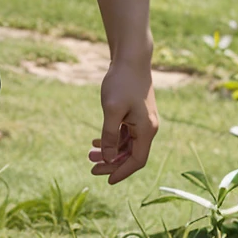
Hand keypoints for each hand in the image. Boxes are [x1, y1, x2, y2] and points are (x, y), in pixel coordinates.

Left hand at [88, 59, 158, 183]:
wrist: (130, 58)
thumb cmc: (121, 82)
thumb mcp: (111, 110)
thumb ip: (110, 135)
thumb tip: (108, 158)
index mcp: (146, 130)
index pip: (136, 161)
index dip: (122, 172)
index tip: (106, 179)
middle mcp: (148, 128)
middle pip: (131, 154)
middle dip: (112, 162)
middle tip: (91, 167)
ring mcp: (143, 120)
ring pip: (127, 144)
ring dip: (110, 150)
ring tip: (89, 154)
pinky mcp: (136, 113)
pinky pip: (125, 133)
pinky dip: (112, 138)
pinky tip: (96, 140)